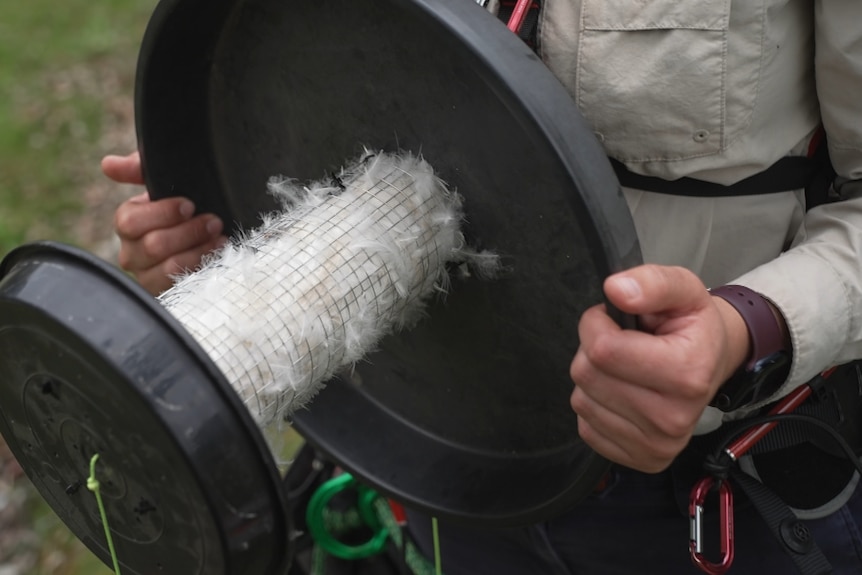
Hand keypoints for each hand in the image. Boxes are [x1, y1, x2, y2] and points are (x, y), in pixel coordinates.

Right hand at [102, 152, 227, 295]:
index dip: (162, 213)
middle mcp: (133, 252)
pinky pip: (181, 284)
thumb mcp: (166, 181)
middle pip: (152, 245)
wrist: (214, 231)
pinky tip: (218, 253)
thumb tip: (108, 165)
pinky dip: (202, 266)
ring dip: (198, 249)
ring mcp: (149, 276)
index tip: (189, 205)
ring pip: (168, 267)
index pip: (129, 221)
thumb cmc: (186, 205)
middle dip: (188, 231)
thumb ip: (140, 168)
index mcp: (129, 223)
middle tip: (213, 221)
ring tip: (219, 237)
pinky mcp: (167, 293)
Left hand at [569, 265, 749, 472]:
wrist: (712, 362)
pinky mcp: (641, 460)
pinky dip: (596, 404)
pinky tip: (623, 392)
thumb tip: (616, 289)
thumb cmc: (693, 327)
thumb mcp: (683, 289)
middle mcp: (673, 418)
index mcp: (687, 374)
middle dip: (593, 349)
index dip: (597, 323)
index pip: (602, 349)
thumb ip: (652, 282)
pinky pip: (586, 426)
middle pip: (588, 375)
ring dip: (594, 378)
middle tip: (622, 342)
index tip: (614, 318)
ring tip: (625, 367)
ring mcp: (657, 445)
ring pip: (582, 401)